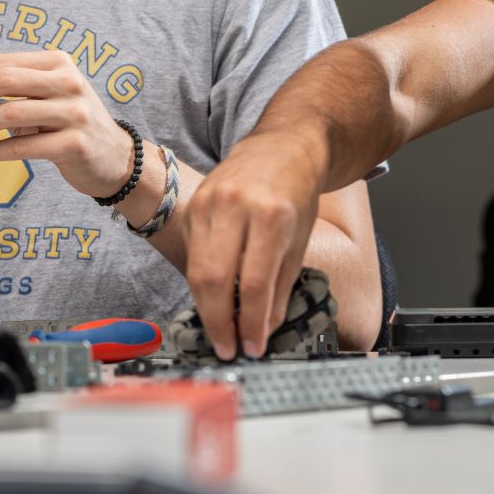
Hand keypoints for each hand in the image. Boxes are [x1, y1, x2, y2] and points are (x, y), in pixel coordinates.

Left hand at [0, 51, 134, 199]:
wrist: (115, 157)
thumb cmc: (70, 124)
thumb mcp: (43, 99)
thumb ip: (7, 94)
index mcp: (56, 62)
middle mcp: (67, 81)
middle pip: (2, 80)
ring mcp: (73, 112)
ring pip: (9, 114)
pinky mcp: (74, 144)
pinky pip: (21, 147)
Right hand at [181, 132, 324, 359]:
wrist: (284, 146)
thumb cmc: (296, 193)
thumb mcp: (300, 241)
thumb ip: (280, 287)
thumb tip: (263, 329)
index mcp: (271, 217)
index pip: (254, 284)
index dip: (250, 323)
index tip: (252, 346)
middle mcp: (237, 207)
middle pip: (216, 279)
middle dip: (219, 322)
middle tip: (228, 347)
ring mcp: (210, 203)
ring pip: (198, 270)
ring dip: (207, 308)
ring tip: (221, 331)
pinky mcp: (195, 205)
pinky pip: (193, 254)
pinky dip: (203, 283)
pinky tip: (215, 299)